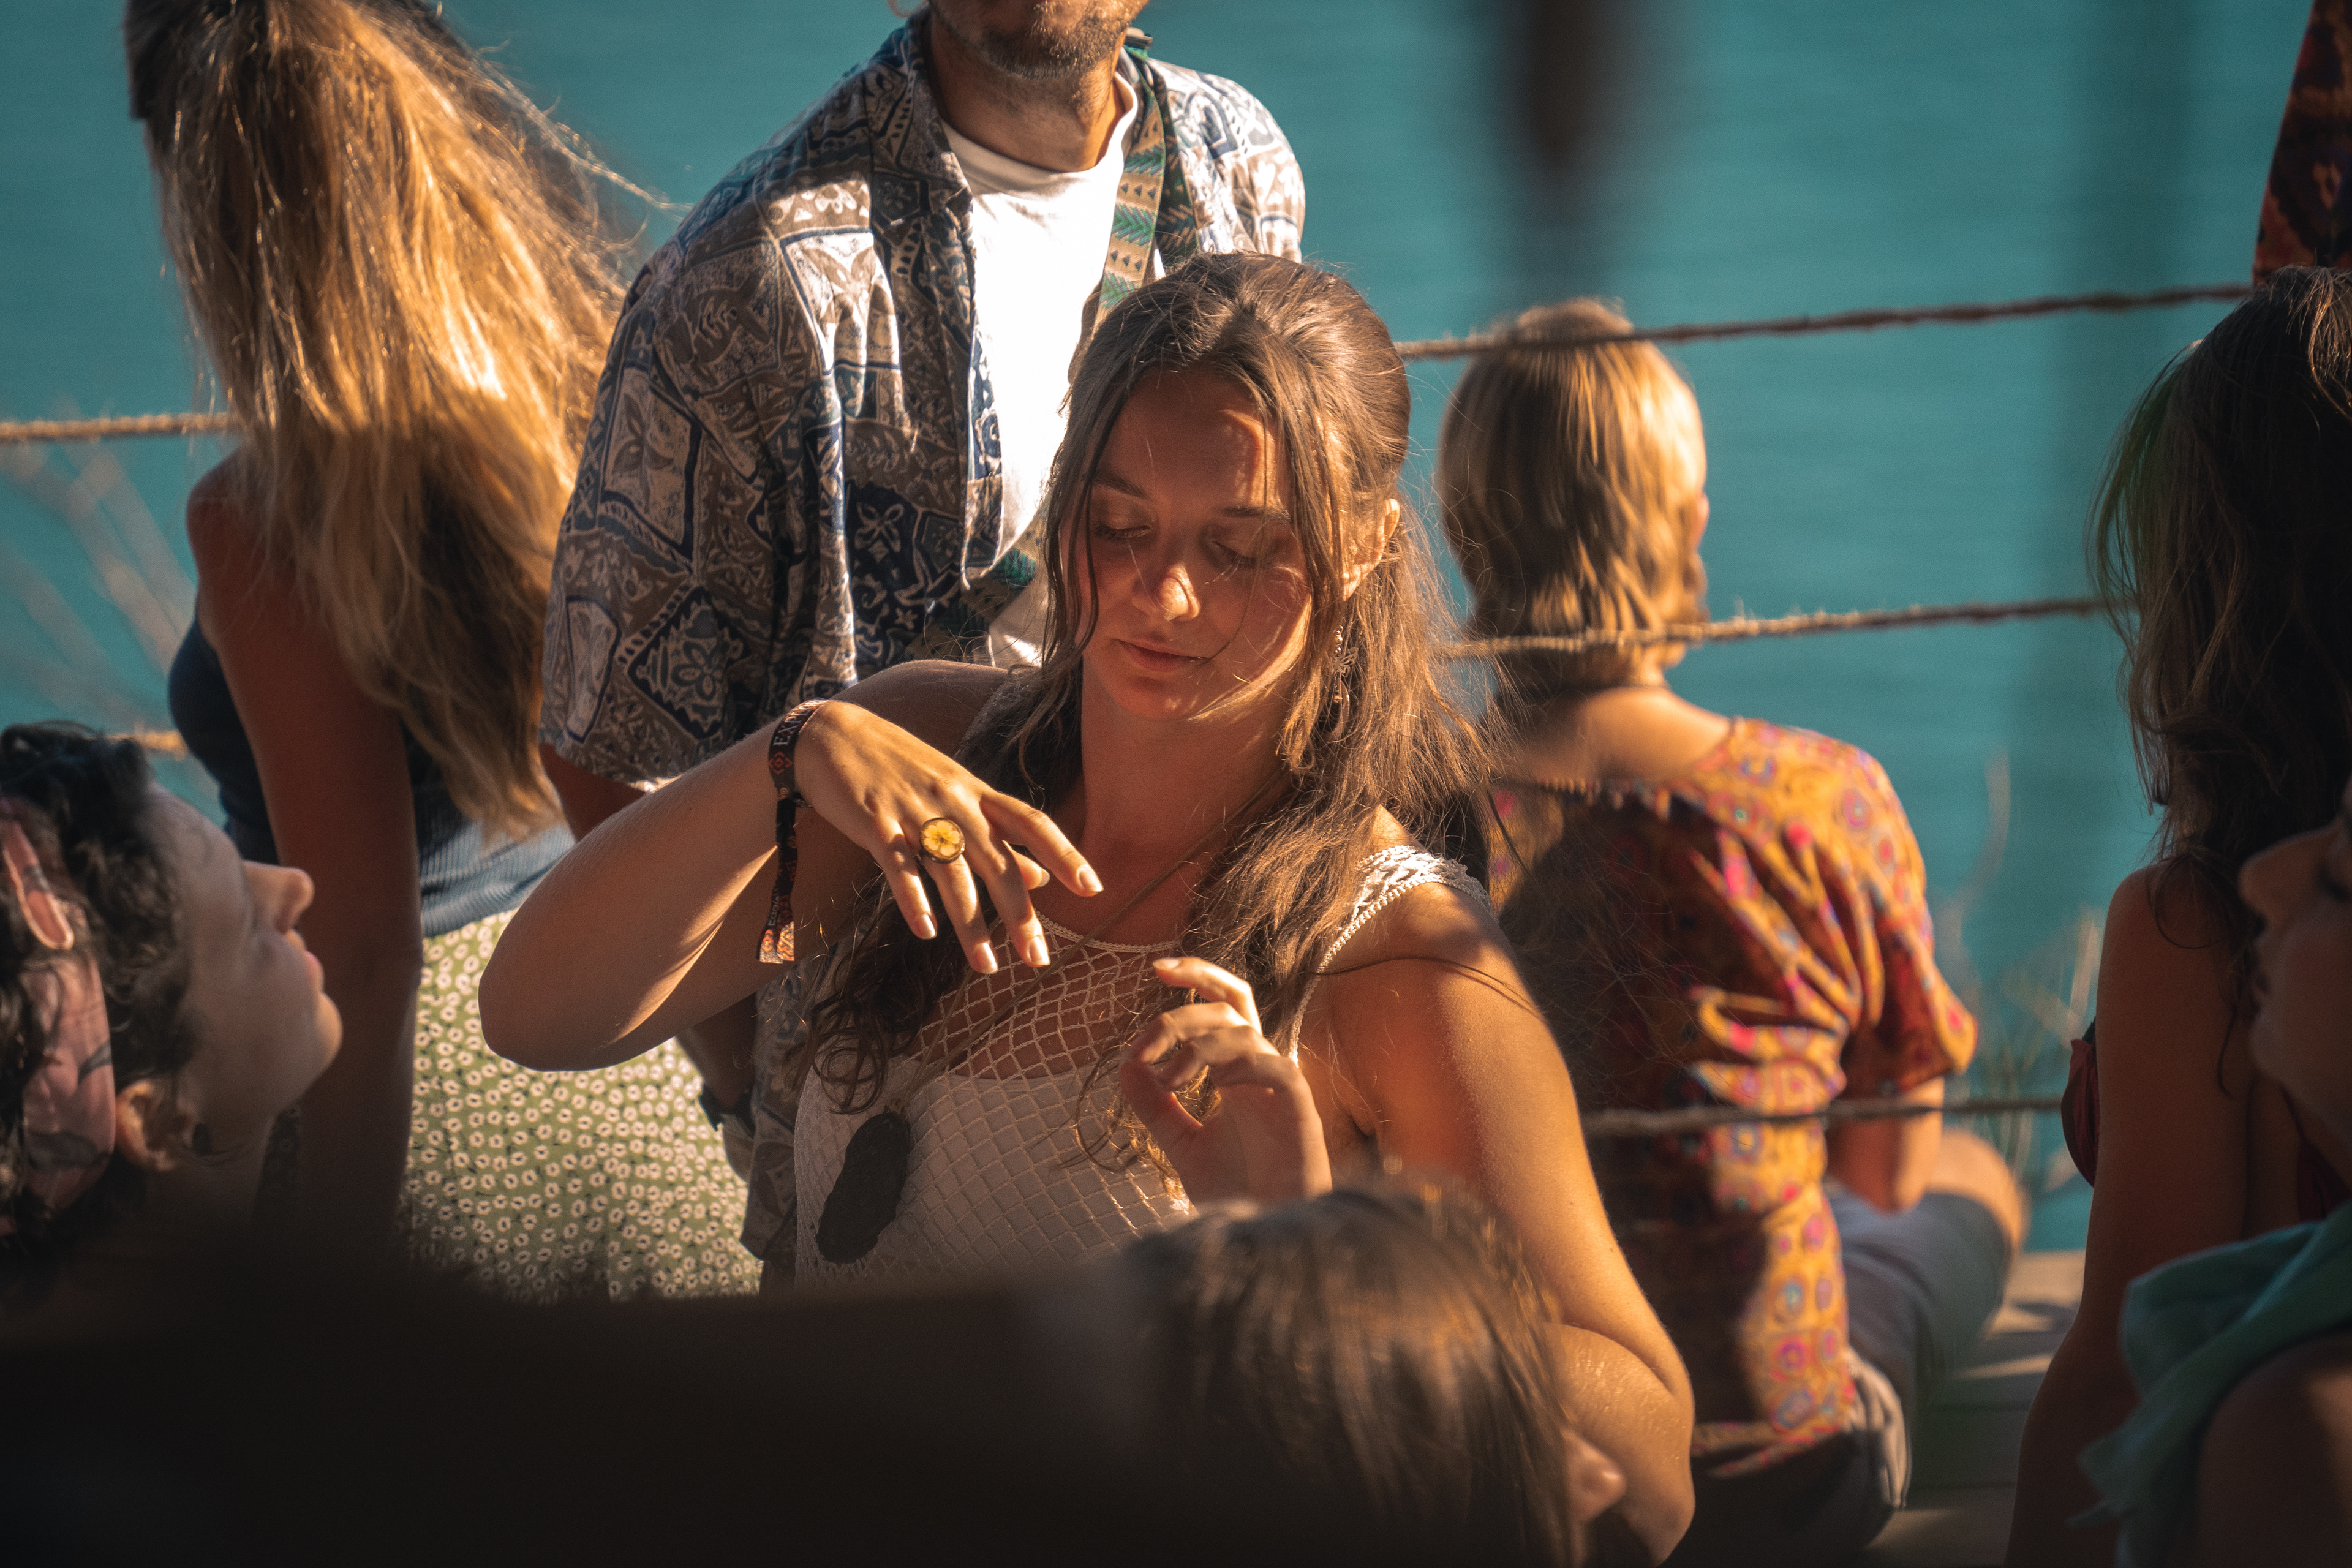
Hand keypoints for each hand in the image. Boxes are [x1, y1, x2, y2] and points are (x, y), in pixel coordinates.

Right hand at [789, 700, 1098, 974]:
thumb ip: (998, 836)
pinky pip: (899, 866)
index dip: (1064, 853)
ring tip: (986, 968)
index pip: (1032, 822)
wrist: (834, 735)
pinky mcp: (874, 822)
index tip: (1092, 887)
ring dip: (970, 925)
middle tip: (1038, 960)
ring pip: (951, 873)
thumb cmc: (900, 769)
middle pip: (996, 862)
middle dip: (1019, 915)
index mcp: (976, 793)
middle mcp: (953, 801)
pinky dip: (913, 899)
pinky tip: (927, 932)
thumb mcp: (956, 795)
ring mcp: (913, 811)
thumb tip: (1044, 878)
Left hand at [1119, 956, 1331, 1205]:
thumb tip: (1124, 1065)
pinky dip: (1241, 1064)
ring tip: (1171, 1080)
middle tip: (1150, 1019)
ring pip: (1244, 1032)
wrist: (1269, 1235)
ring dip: (1198, 1044)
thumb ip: (1155, 1107)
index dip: (1195, 977)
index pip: (1221, 1005)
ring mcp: (1280, 1084)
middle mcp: (1258, 1069)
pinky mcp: (1299, 1107)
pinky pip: (1275, 1066)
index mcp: (1235, 1070)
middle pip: (1232, 1004)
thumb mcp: (1181, 1144)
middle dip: (1187, 1000)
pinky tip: (1217, 1084)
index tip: (1155, 969)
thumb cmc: (1237, 1191)